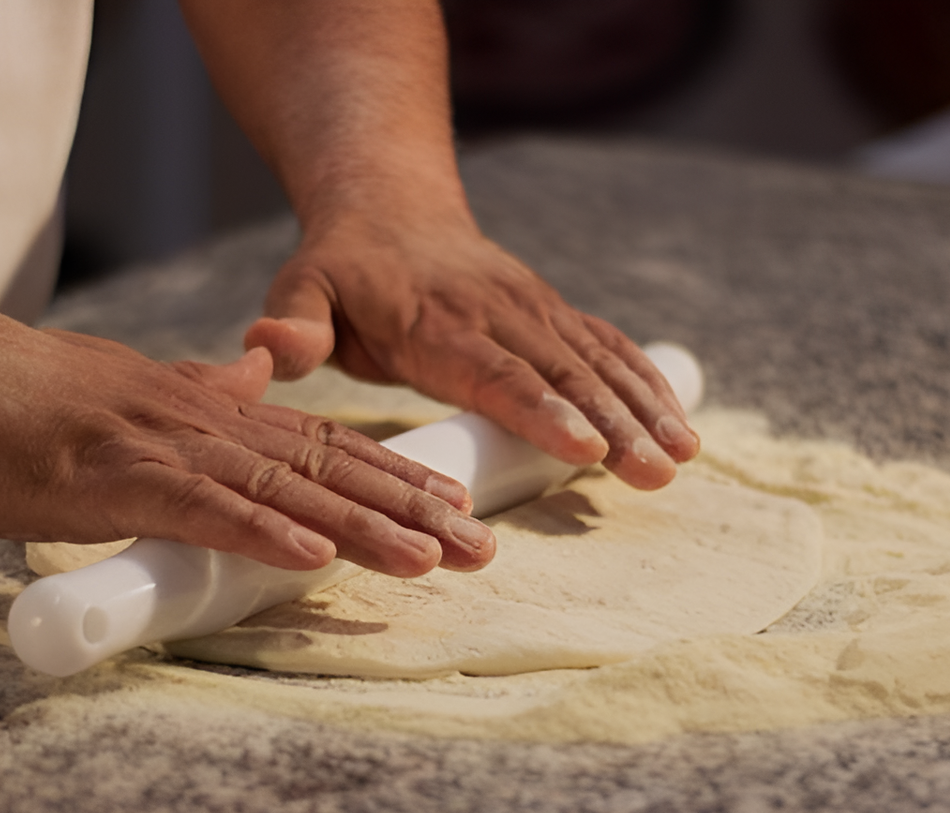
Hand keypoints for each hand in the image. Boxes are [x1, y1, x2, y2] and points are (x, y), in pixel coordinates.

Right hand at [0, 316, 494, 576]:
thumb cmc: (33, 394)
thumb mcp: (140, 387)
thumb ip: (205, 389)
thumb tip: (257, 378)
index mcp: (217, 413)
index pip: (327, 448)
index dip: (397, 479)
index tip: (459, 510)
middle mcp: (210, 425)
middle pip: (329, 469)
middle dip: (411, 511)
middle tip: (482, 549)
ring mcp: (168, 449)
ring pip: (285, 490)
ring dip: (362, 526)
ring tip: (433, 559)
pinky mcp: (118, 479)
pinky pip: (204, 510)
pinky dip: (262, 533)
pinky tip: (315, 558)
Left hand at [244, 213, 699, 489]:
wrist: (391, 204)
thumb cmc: (341, 266)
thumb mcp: (302, 286)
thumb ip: (292, 322)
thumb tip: (266, 350)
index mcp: (435, 320)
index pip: (495, 370)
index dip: (540, 408)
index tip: (584, 446)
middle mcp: (497, 313)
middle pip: (562, 371)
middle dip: (614, 422)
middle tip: (653, 471)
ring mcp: (533, 310)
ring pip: (596, 359)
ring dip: (644, 407)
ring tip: (682, 458)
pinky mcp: (554, 314)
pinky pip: (608, 346)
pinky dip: (647, 382)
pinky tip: (683, 425)